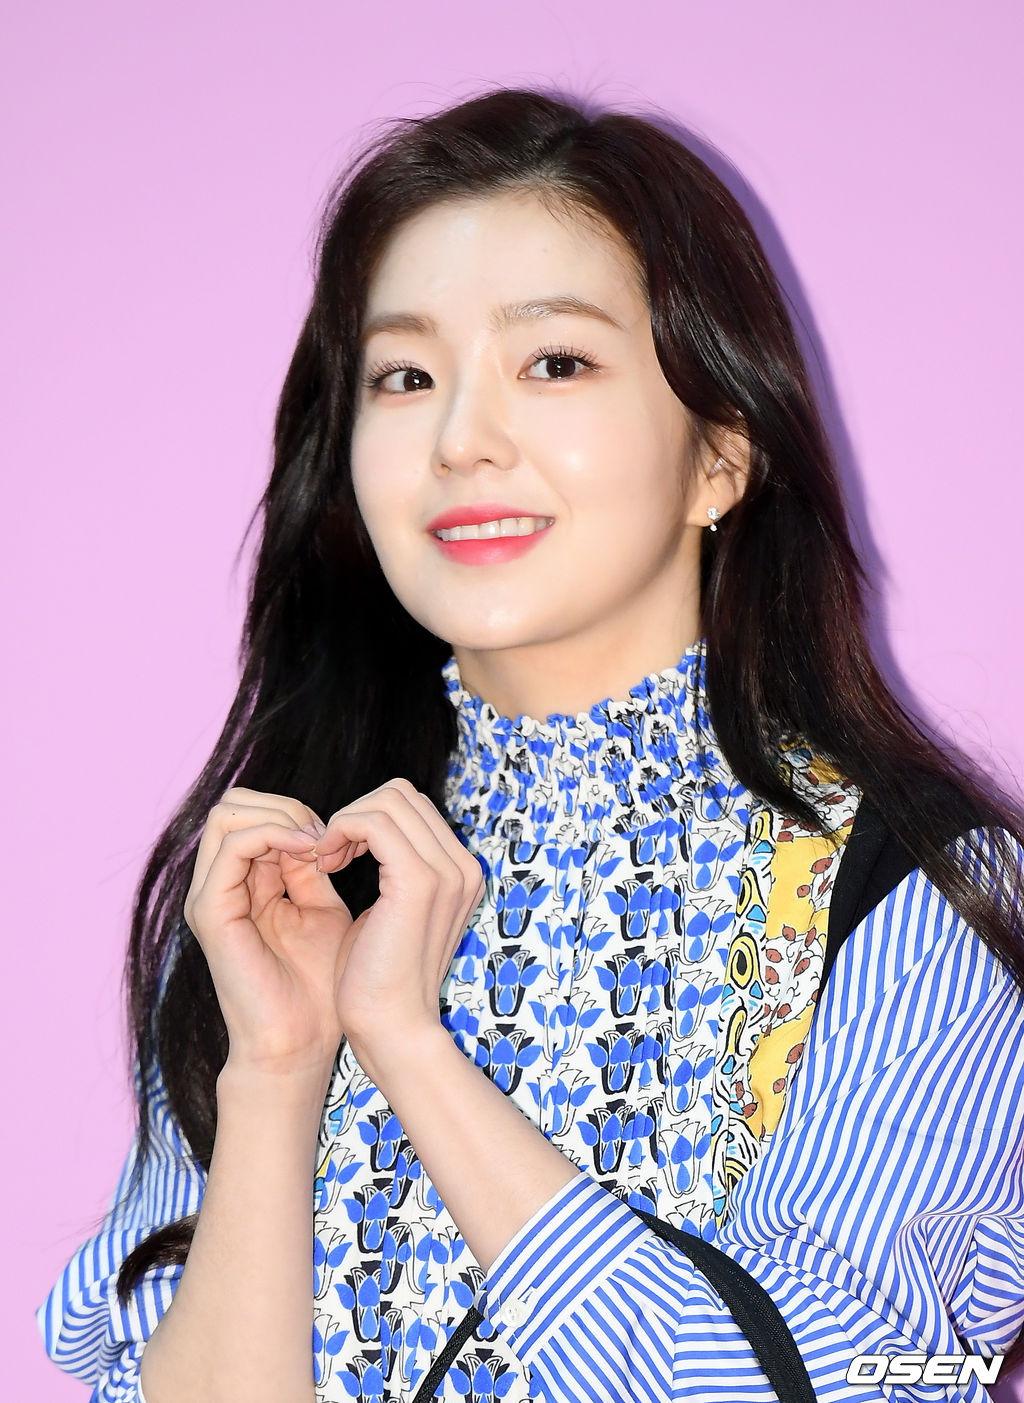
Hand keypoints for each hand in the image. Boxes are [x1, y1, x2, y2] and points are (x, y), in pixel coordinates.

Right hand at [183, 786, 349, 1077]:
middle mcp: (218, 884)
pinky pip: (234, 846)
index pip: (255, 814)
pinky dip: (275, 835)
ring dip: (282, 817)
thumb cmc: (319, 986)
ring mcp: (209, 896)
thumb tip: (320, 829)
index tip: (342, 836)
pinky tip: (310, 851)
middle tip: (328, 834)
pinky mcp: (211, 911)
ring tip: (319, 842)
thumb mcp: (323, 910)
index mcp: (243, 883)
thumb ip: (312, 869)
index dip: (300, 812)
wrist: (301, 1042)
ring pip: (228, 815)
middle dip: (287, 806)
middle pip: (234, 804)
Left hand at [312, 777, 485, 1072]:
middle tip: (326, 854)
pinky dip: (341, 831)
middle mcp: (464, 866)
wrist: (392, 1031)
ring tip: (323, 860)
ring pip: (388, 800)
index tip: (336, 852)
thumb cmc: (380, 979)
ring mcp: (448, 872)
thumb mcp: (390, 911)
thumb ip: (391, 868)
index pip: (411, 806)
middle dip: (355, 814)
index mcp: (460, 872)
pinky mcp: (420, 882)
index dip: (366, 817)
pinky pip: (374, 822)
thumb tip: (363, 830)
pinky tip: (324, 862)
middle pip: (402, 794)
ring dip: (344, 822)